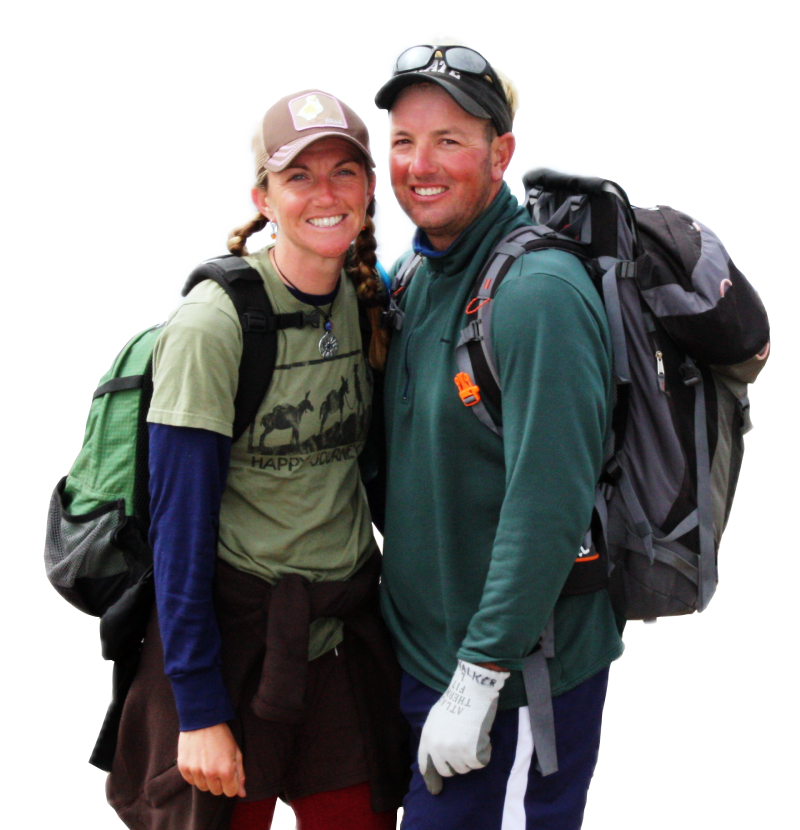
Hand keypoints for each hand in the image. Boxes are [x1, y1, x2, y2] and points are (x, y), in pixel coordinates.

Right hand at [177, 722, 245, 797]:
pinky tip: (198, 762)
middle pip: (216, 792)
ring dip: (206, 779)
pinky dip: (195, 775)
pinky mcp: (184, 768)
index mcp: (226, 770)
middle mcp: (210, 773)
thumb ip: (240, 774)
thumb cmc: (222, 736)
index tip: (229, 774)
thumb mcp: (236, 752)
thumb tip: (242, 793)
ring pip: (203, 788)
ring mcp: (195, 771)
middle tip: (218, 765)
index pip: (230, 792)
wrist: (202, 720)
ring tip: (208, 762)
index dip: (231, 784)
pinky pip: (191, 782)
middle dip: (219, 782)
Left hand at [418, 660, 509, 794]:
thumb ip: (435, 736)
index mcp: (427, 737)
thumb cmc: (458, 699)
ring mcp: (454, 751)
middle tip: (466, 749)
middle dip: (457, 764)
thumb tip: (437, 754)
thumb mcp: (436, 716)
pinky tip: (483, 738)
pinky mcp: (470, 752)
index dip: (431, 777)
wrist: (472, 690)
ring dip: (471, 757)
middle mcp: (438, 747)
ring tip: (474, 737)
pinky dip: (484, 753)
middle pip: (447, 771)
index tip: (435, 789)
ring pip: (465, 768)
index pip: (425, 765)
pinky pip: (479, 764)